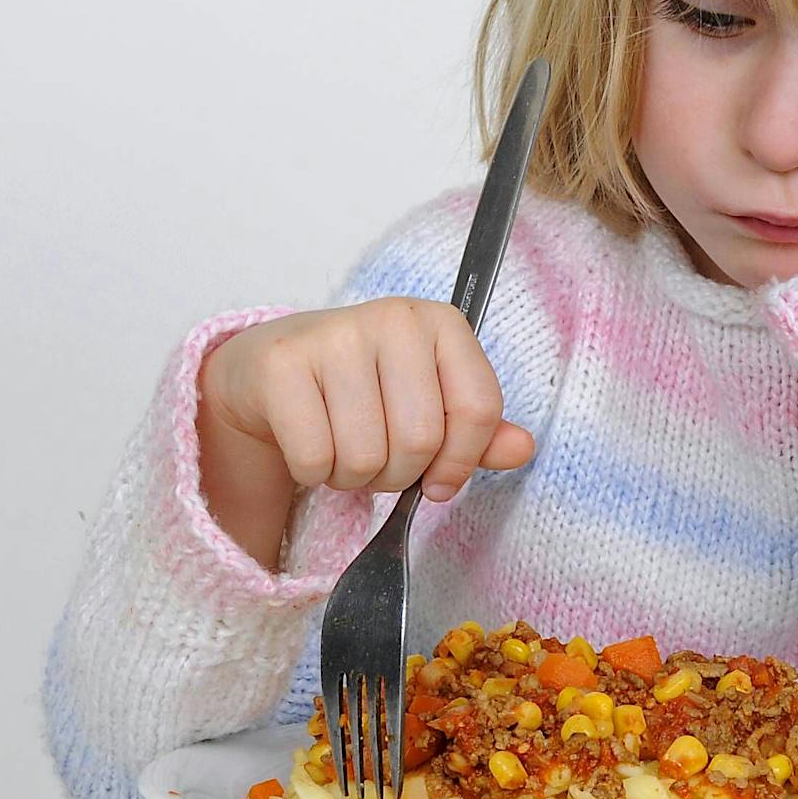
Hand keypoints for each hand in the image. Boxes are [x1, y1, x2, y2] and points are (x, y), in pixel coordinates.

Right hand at [197, 298, 536, 567]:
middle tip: (380, 456)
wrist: (274, 371)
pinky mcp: (283, 365)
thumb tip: (522, 449)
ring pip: (367, 456)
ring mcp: (334, 336)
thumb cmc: (366, 390)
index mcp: (441, 323)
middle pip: (421, 440)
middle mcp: (392, 318)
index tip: (441, 480)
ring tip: (344, 447)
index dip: (463, 461)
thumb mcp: (431, 401)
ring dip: (356, 477)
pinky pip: (316, 459)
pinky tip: (311, 441)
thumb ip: (480, 429)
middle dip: (401, 472)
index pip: (479, 408)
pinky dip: (314, 473)